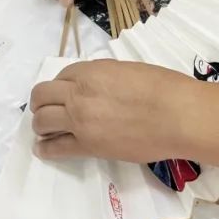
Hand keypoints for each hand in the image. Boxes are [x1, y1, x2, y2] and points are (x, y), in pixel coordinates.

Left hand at [30, 60, 198, 161]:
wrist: (177, 115)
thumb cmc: (163, 87)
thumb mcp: (130, 69)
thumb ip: (107, 76)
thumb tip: (100, 86)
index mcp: (91, 71)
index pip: (61, 76)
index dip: (60, 85)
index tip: (64, 93)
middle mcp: (78, 93)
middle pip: (42, 96)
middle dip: (41, 102)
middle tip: (47, 109)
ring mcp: (79, 121)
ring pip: (41, 121)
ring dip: (41, 124)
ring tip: (46, 130)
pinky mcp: (87, 146)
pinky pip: (55, 148)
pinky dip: (45, 149)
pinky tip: (43, 149)